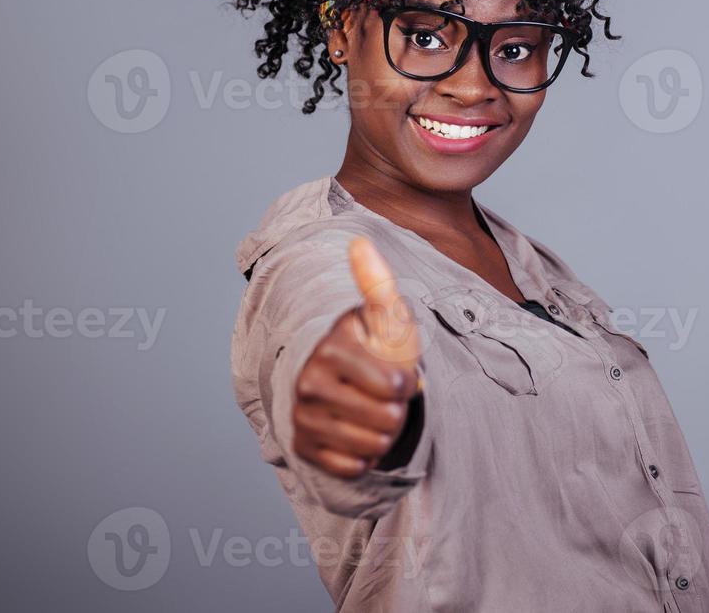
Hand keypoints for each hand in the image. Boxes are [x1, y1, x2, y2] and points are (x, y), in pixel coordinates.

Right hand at [292, 236, 423, 478]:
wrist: (338, 379)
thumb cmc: (371, 344)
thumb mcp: (383, 314)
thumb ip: (377, 282)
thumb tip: (360, 241)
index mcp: (331, 348)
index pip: (396, 387)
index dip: (406, 382)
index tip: (394, 370)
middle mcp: (308, 382)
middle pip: (387, 419)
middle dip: (396, 409)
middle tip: (383, 395)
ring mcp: (301, 417)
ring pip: (372, 446)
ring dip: (382, 433)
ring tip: (372, 411)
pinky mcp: (301, 447)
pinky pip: (353, 466)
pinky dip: (363, 456)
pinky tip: (355, 433)